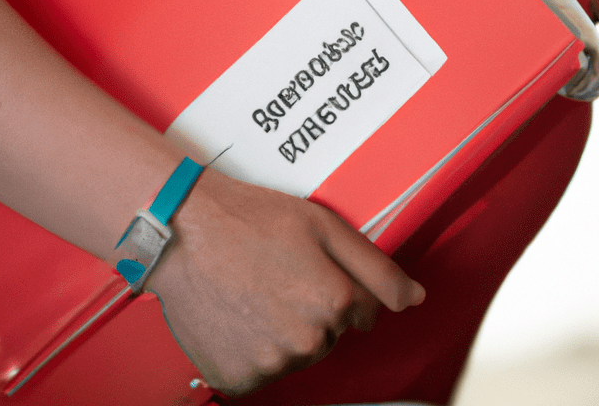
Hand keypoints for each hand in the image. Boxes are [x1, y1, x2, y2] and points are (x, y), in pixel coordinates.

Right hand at [147, 168, 424, 396]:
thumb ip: (377, 268)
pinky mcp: (236, 378)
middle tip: (279, 272)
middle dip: (313, 307)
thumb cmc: (252, 220)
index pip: (364, 311)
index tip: (310, 265)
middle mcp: (305, 340)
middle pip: (330, 334)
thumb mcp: (326, 226)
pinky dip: (253, 348)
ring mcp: (269, 363)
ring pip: (296, 353)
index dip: (338, 283)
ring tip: (255, 289)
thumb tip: (414, 297)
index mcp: (334, 302)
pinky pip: (261, 370)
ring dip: (284, 330)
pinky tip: (240, 313)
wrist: (184, 233)